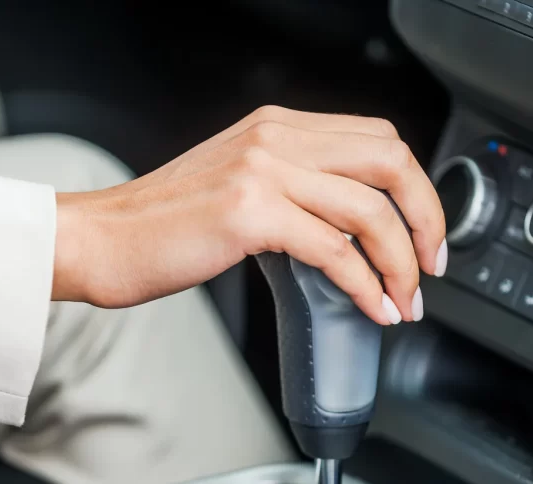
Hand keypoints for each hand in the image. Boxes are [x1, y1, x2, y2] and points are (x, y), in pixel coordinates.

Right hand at [52, 105, 446, 324]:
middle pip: (391, 162)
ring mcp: (262, 171)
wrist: (101, 240)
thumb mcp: (237, 184)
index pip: (378, 139)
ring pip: (370, 210)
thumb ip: (292, 187)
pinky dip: (366, 286)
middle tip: (431, 266)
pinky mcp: (249, 214)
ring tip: (405, 301)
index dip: (416, 188)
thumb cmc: (163, 225)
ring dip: (401, 264)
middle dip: (427, 219)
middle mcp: (276, 138)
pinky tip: (374, 309)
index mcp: (278, 127)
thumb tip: (349, 228)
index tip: (424, 233)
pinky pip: (335, 250)